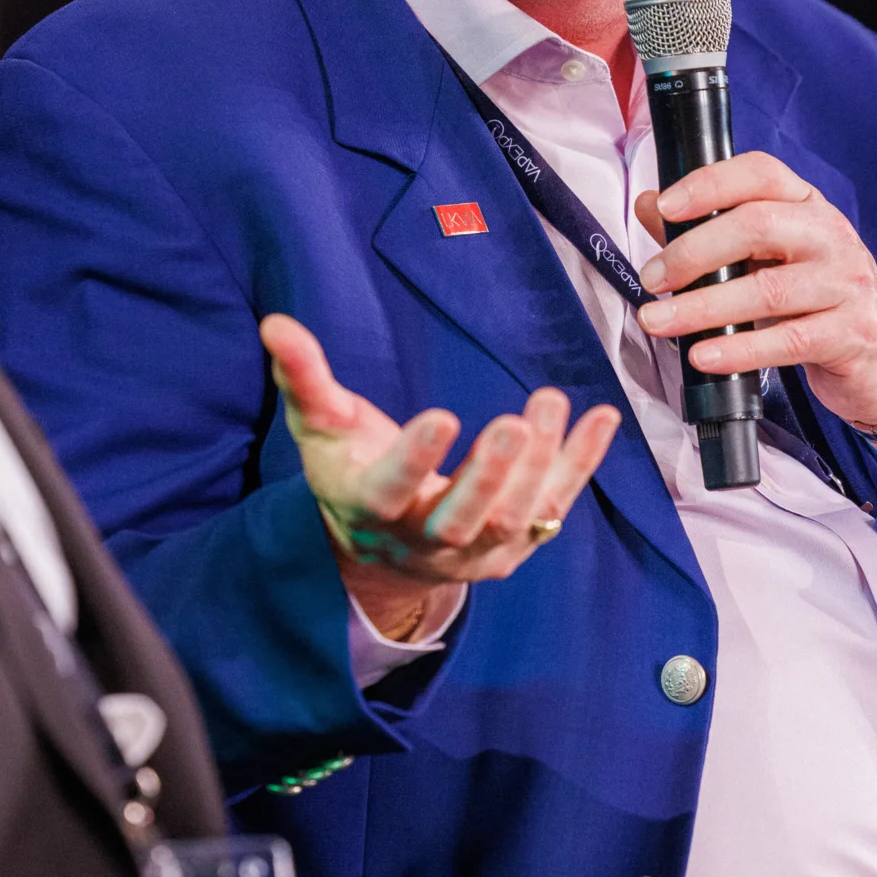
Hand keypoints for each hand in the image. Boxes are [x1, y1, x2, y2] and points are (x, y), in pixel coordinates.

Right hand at [260, 314, 619, 640]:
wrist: (385, 547)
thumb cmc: (351, 471)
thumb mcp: (322, 429)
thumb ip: (304, 379)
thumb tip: (274, 324)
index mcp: (372, 510)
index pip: (391, 492)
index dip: (415, 460)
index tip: (442, 416)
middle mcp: (425, 542)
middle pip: (461, 521)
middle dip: (489, 475)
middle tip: (514, 425)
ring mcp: (477, 552)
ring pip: (512, 519)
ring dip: (540, 466)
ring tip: (550, 403)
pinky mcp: (517, 544)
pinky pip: (555, 506)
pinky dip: (580, 465)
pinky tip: (602, 419)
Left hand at [634, 158, 876, 482]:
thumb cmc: (814, 299)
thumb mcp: (766, 257)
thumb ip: (709, 231)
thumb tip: (651, 205)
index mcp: (806, 205)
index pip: (760, 174)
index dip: (709, 184)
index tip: (666, 206)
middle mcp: (830, 235)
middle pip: (758, 225)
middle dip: (694, 252)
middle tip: (653, 278)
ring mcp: (845, 284)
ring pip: (768, 289)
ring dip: (703, 307)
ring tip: (659, 321)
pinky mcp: (849, 334)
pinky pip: (788, 341)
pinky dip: (739, 350)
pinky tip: (704, 357)